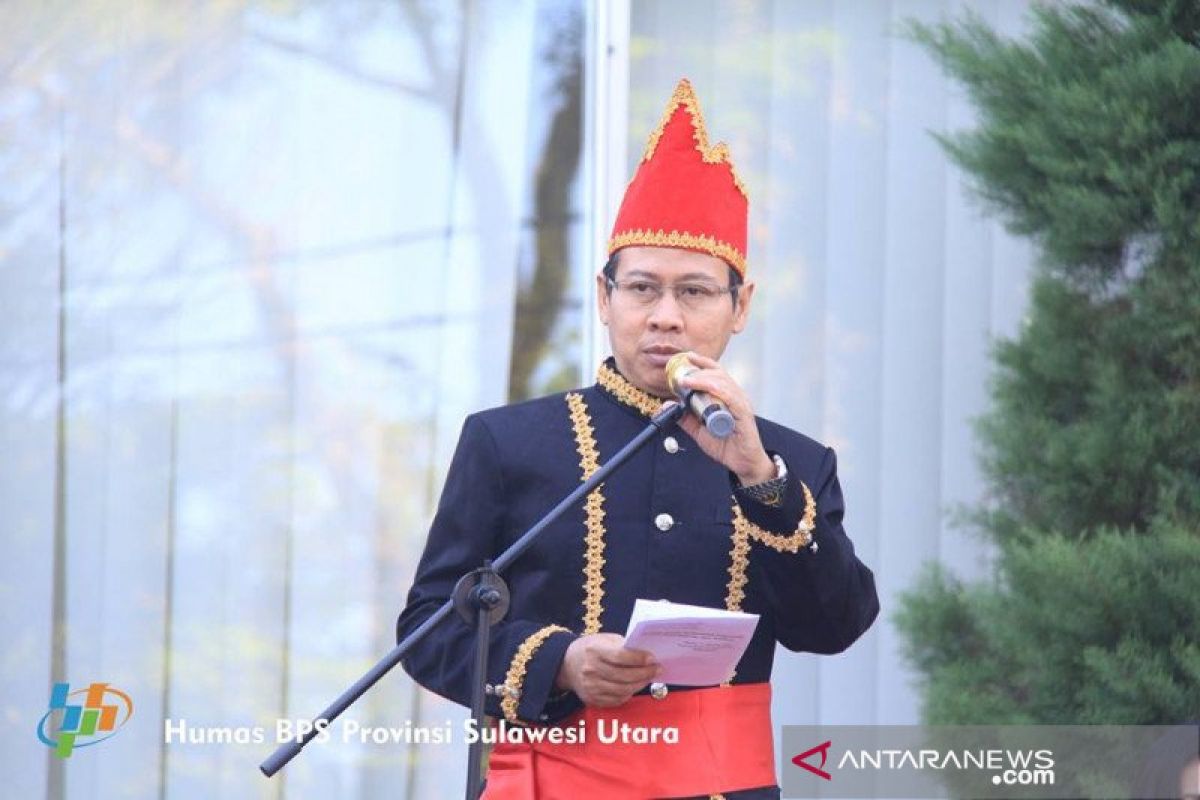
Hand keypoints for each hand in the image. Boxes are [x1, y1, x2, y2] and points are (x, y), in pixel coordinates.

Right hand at [555, 633, 659, 707]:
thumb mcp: (604, 640)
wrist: (567, 664)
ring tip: (649, 677)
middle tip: (657, 669)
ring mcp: (590, 688)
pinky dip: (630, 693)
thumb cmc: (592, 649)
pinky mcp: (592, 700)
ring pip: (623, 690)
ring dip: (640, 684)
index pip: (620, 657)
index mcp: (594, 651)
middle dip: (644, 673)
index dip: (638, 659)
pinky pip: (617, 700)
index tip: (652, 658)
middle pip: (624, 676)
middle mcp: (590, 671)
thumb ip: (623, 646)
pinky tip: (636, 685)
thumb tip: (646, 655)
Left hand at [669, 352, 774, 484]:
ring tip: (687, 381)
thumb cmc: (726, 444)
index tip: (687, 357)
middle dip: (698, 370)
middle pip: (718, 374)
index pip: (716, 373)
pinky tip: (705, 387)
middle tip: (681, 374)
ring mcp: (741, 403)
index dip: (702, 363)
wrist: (742, 463)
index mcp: (726, 396)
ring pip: (723, 382)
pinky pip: (731, 397)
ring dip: (703, 379)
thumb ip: (684, 418)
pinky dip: (717, 390)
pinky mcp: (744, 413)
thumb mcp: (698, 430)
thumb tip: (667, 405)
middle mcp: (735, 396)